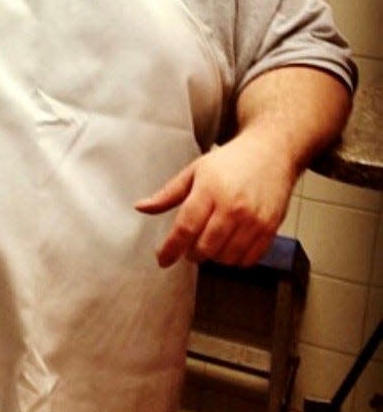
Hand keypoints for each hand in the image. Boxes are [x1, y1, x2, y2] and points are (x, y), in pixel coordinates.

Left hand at [134, 132, 296, 268]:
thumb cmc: (231, 161)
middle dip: (191, 253)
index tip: (162, 260)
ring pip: (226, 257)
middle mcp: (232, 207)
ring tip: (211, 242)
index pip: (185, 228)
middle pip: (205, 247)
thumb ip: (168, 194)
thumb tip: (141, 207)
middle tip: (189, 246)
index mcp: (209, 190)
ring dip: (213, 257)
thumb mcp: (194, 171)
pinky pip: (249, 259)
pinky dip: (235, 259)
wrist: (271, 151)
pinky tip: (230, 246)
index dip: (171, 248)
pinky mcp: (271, 228)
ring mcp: (254, 219)